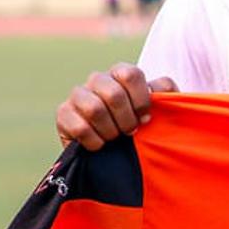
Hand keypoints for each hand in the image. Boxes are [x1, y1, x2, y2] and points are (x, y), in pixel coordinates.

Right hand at [56, 64, 177, 149]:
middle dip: (126, 120)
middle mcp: (98, 79)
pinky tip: (100, 146)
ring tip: (115, 139)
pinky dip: (95, 142)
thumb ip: (166, 95)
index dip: (141, 100)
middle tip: (131, 132)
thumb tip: (161, 87)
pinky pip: (80, 127)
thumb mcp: (159, 111)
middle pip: (113, 94)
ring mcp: (78, 95)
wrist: (114, 154)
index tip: (146, 118)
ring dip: (111, 131)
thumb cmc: (140, 127)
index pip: (130, 74)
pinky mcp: (63, 114)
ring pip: (94, 109)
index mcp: (121, 73)